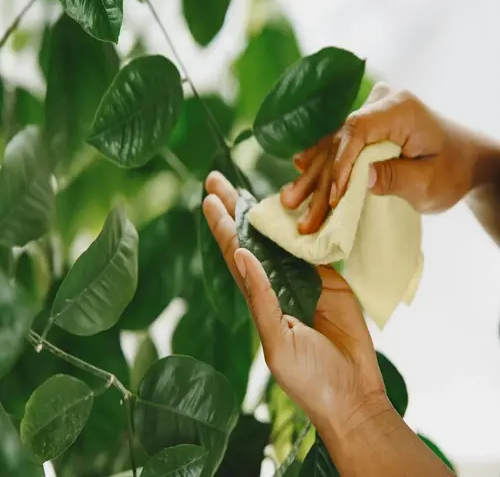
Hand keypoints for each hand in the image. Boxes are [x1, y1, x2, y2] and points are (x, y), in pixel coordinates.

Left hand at [202, 171, 386, 434]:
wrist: (353, 394)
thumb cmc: (310, 378)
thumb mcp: (277, 342)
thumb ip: (260, 299)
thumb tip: (241, 255)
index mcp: (259, 299)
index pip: (235, 254)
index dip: (222, 226)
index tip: (208, 199)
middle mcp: (277, 283)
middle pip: (251, 238)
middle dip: (233, 208)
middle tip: (216, 178)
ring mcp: (305, 279)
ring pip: (280, 237)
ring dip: (265, 211)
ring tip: (248, 184)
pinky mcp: (331, 279)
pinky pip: (314, 245)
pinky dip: (303, 225)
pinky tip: (292, 204)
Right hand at [281, 82, 491, 233]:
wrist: (465, 160)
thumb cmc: (452, 171)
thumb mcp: (430, 182)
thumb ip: (397, 178)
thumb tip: (360, 180)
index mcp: (399, 109)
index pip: (357, 130)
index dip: (339, 163)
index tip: (333, 197)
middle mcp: (380, 106)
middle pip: (338, 141)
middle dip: (319, 179)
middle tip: (297, 208)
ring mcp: (371, 116)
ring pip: (333, 145)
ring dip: (313, 176)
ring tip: (289, 199)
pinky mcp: (366, 129)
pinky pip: (337, 144)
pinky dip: (320, 163)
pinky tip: (300, 170)